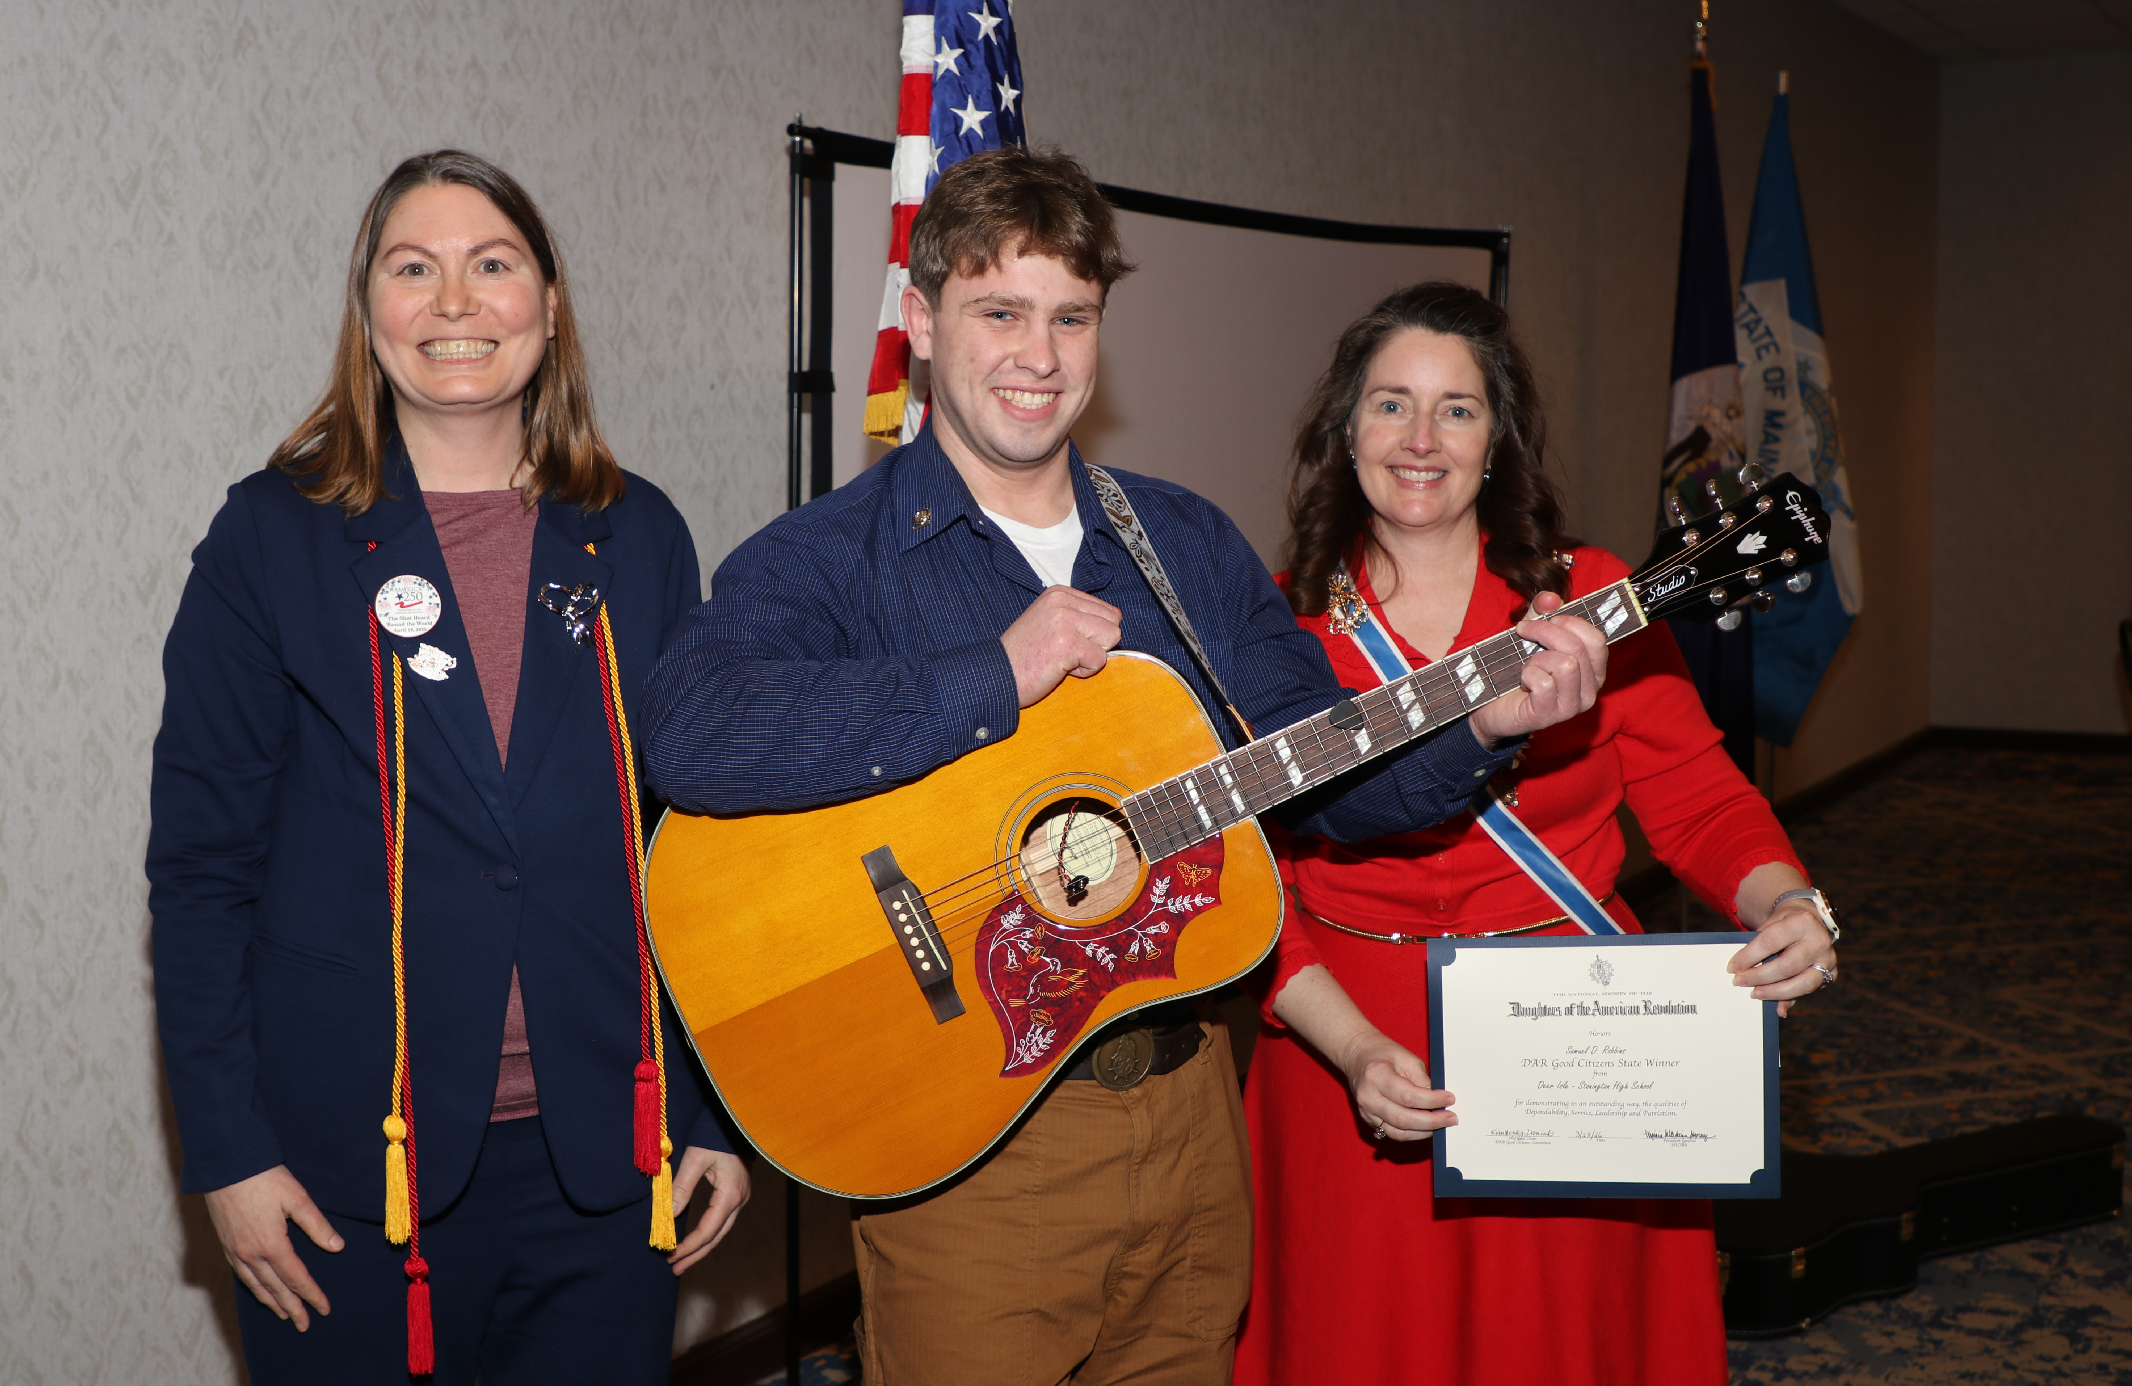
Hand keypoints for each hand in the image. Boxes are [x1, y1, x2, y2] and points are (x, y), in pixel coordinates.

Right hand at [203, 1165, 341, 1329]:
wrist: (225, 1165)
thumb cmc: (264, 1178)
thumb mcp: (297, 1198)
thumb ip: (317, 1226)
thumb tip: (337, 1247)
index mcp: (272, 1245)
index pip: (296, 1278)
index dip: (311, 1294)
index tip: (323, 1308)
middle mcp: (251, 1254)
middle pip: (275, 1288)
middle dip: (292, 1307)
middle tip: (305, 1324)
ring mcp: (235, 1251)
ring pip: (256, 1285)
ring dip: (272, 1302)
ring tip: (284, 1314)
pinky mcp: (226, 1244)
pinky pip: (241, 1275)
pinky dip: (253, 1288)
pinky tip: (259, 1290)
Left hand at [668, 1147, 750, 1274]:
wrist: (737, 1119)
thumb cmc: (715, 1135)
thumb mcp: (696, 1159)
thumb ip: (681, 1188)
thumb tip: (668, 1216)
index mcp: (730, 1194)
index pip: (708, 1230)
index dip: (689, 1246)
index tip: (671, 1255)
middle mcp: (739, 1200)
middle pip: (717, 1236)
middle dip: (695, 1254)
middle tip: (675, 1268)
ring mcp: (740, 1197)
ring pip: (720, 1230)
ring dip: (701, 1246)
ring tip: (682, 1260)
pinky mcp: (737, 1192)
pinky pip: (721, 1220)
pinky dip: (707, 1232)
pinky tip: (695, 1238)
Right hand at [999, 586, 1122, 707]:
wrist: (997, 676)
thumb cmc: (1024, 655)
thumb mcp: (1049, 621)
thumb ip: (1079, 615)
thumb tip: (1116, 617)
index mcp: (1059, 593)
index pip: (1106, 610)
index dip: (1091, 634)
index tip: (1064, 641)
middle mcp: (1063, 601)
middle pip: (1112, 622)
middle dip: (1095, 644)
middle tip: (1065, 652)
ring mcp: (1065, 620)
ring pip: (1111, 637)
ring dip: (1091, 656)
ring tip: (1063, 659)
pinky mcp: (1068, 643)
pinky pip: (1099, 660)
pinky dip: (1083, 671)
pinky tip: (1059, 668)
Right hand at [1339, 1031, 1455, 1142]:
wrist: (1357, 1055)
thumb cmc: (1382, 1053)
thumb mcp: (1406, 1058)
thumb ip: (1422, 1080)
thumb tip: (1440, 1101)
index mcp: (1376, 1076)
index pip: (1408, 1096)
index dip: (1432, 1100)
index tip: (1449, 1099)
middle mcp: (1368, 1097)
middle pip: (1403, 1119)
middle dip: (1431, 1121)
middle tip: (1451, 1118)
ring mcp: (1366, 1112)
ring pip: (1398, 1132)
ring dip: (1423, 1132)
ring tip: (1441, 1124)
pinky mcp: (1369, 1121)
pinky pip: (1393, 1133)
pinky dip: (1412, 1133)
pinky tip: (1426, 1127)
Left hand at [1469, 592, 1607, 744]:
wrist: (1490, 706)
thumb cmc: (1516, 671)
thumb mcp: (1530, 636)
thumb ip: (1541, 614)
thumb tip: (1550, 597)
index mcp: (1592, 671)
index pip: (1597, 640)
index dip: (1570, 622)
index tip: (1545, 618)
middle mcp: (1589, 691)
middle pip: (1578, 649)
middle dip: (1545, 632)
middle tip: (1523, 631)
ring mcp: (1571, 707)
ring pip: (1566, 665)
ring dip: (1537, 658)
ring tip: (1527, 664)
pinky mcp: (1549, 716)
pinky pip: (1544, 683)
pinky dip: (1527, 675)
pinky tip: (1522, 680)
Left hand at [1729, 902, 1838, 1017]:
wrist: (1811, 921)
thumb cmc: (1784, 924)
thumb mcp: (1772, 923)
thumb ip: (1760, 944)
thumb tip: (1742, 969)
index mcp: (1802, 922)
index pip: (1770, 941)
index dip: (1749, 956)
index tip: (1732, 967)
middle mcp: (1819, 941)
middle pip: (1787, 966)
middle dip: (1760, 977)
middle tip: (1739, 982)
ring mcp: (1829, 959)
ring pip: (1803, 984)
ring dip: (1775, 992)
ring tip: (1755, 993)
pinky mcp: (1832, 974)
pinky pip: (1809, 991)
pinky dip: (1791, 1000)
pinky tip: (1778, 1008)